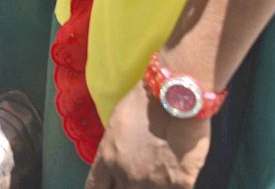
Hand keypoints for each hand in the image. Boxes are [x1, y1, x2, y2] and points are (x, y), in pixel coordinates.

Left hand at [85, 84, 209, 188]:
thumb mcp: (117, 125)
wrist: (175, 95)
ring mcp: (153, 183)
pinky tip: (176, 179)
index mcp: (108, 158)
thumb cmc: (145, 102)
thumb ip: (115, 150)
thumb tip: (118, 162)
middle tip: (134, 180)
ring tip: (156, 176)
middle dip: (125, 188)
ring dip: (150, 187)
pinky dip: (173, 186)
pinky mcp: (179, 184)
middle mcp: (127, 174)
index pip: (95, 187)